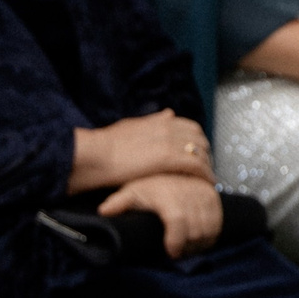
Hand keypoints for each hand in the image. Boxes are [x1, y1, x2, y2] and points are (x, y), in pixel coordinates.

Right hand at [69, 108, 213, 192]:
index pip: (191, 128)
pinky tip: (206, 183)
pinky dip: (204, 174)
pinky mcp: (168, 158)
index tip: (197, 154)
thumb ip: (152, 121)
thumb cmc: (105, 145)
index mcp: (160, 121)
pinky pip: (196, 166)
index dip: (197, 142)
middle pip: (199, 140)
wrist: (92, 155)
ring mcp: (169, 141)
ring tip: (206, 179)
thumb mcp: (130, 126)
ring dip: (206, 166)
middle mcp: (168, 127)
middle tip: (204, 169)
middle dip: (204, 154)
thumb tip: (169, 113)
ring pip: (200, 153)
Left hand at [99, 172, 223, 259]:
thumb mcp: (132, 190)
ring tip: (188, 249)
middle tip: (178, 254)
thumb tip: (104, 211)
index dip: (177, 241)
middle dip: (188, 247)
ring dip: (200, 243)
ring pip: (209, 228)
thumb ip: (119, 202)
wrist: (170, 166)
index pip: (178, 222)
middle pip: (196, 230)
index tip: (171, 253)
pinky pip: (218, 222)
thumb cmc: (148, 183)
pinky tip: (200, 241)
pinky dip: (211, 235)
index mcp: (169, 194)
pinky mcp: (214, 197)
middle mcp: (190, 193)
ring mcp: (205, 194)